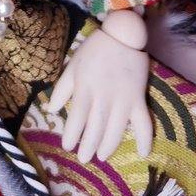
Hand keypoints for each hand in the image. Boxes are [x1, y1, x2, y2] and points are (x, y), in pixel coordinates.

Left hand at [48, 27, 152, 163]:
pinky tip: (143, 153)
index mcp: (85, 89)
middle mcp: (104, 98)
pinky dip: (145, 138)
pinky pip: (144, 123)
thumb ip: (62, 89)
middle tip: (84, 159)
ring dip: (109, 146)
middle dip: (88, 145)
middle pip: (95, 127)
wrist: (122, 35)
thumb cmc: (94, 50)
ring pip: (115, 130)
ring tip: (102, 157)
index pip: (77, 118)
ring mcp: (123, 100)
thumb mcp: (73, 66)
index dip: (71, 134)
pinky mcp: (139, 99)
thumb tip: (51, 111)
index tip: (67, 146)